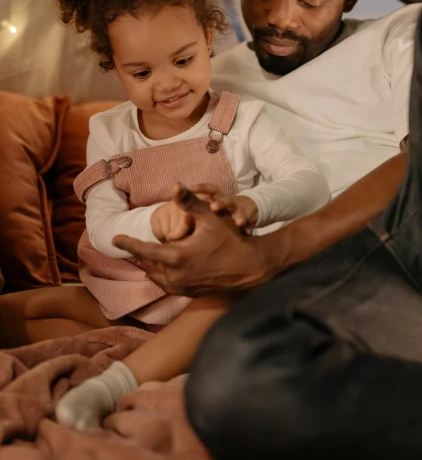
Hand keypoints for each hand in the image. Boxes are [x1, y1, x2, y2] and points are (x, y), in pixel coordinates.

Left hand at [112, 185, 289, 296]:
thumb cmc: (231, 239)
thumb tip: (175, 185)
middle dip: (139, 254)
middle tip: (132, 245)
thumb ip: (189, 201)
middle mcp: (175, 275)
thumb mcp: (210, 217)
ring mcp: (182, 287)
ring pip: (156, 277)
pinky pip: (167, 284)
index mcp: (176, 256)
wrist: (250, 267)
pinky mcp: (189, 293)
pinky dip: (162, 275)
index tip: (114, 239)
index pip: (143, 250)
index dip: (127, 244)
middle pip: (147, 265)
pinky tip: (165, 267)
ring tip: (146, 255)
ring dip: (150, 265)